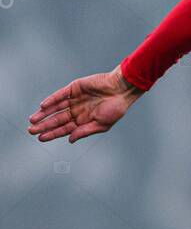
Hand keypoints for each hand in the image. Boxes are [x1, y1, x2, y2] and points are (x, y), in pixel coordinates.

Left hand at [28, 66, 143, 142]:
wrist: (122, 89)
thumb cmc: (116, 108)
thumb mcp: (102, 124)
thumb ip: (84, 131)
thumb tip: (70, 140)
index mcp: (84, 120)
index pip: (64, 128)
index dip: (52, 133)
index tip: (40, 138)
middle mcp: (77, 110)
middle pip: (57, 119)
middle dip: (44, 125)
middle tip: (31, 130)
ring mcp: (75, 99)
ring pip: (56, 107)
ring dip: (44, 113)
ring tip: (33, 120)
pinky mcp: (74, 88)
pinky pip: (60, 95)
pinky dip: (51, 100)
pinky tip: (43, 106)